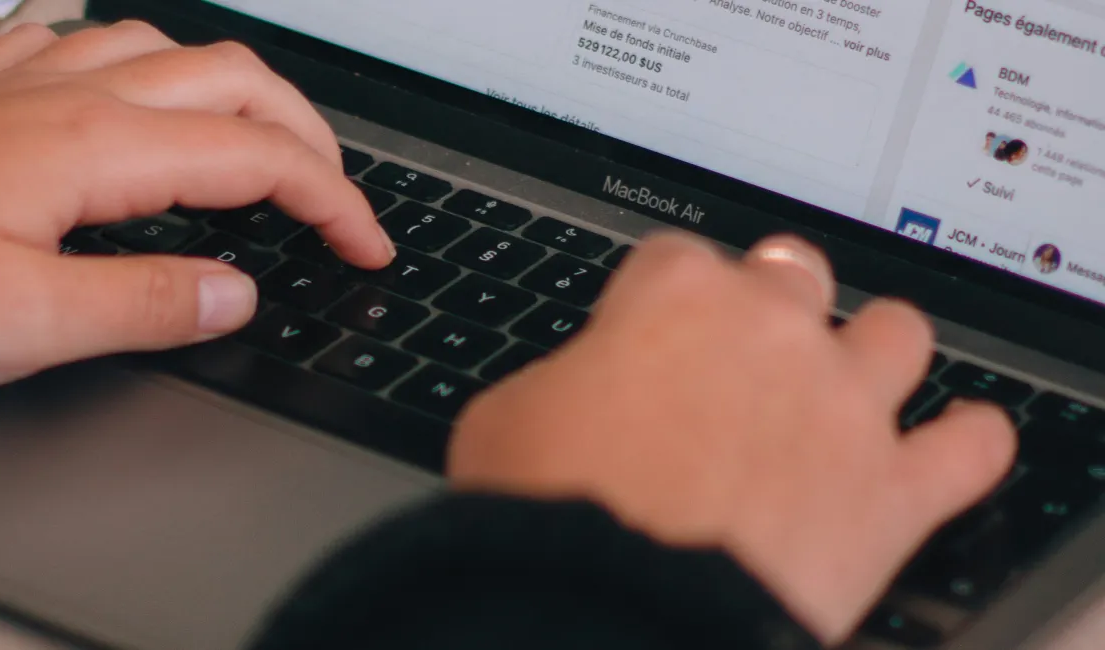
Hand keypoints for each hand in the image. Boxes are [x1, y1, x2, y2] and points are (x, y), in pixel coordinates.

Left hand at [0, 21, 392, 387]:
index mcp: (97, 147)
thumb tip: (234, 292)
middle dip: (307, 134)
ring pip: (163, 47)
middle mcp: (68, 95)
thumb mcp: (23, 325)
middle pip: (232, 77)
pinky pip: (76, 41)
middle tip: (333, 198)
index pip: (258, 157)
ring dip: (231, 89)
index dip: (332, 204)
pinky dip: (132, 62)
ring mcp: (20, 84)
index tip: (366, 249)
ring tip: (256, 141)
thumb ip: (146, 304)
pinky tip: (121, 88)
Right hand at [449, 232, 1016, 643]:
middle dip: (773, 298)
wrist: (612, 603)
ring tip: (852, 380)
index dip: (659, 298)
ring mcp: (844, 404)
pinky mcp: (894, 490)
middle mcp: (771, 329)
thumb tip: (576, 393)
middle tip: (747, 345)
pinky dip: (967, 442)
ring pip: (899, 332)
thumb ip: (562, 380)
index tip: (649, 334)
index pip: (677, 256)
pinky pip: (972, 446)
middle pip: (795, 271)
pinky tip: (949, 446)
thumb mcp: (506, 417)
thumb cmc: (547, 509)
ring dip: (875, 349)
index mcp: (673, 295)